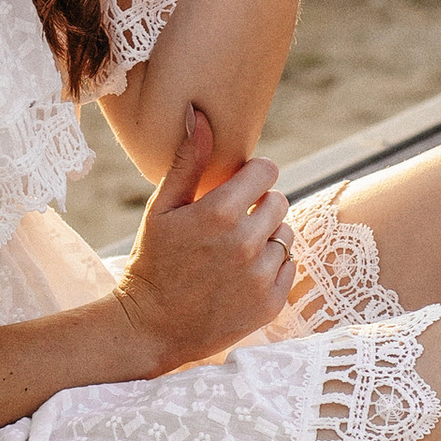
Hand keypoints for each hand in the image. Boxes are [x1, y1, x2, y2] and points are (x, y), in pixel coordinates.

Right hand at [113, 105, 296, 374]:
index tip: (238, 187)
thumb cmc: (152, 261)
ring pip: (285, 234)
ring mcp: (260, 276)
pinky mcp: (270, 303)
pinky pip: (289, 266)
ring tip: (234, 251)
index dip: (252, 176)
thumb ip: (188, 161)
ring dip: (266, 237)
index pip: (266, 171)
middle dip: (258, 206)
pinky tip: (241, 275)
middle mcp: (246, 243)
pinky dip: (271, 267)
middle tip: (230, 224)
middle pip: (279, 201)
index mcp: (219, 213)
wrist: (151, 327)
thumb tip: (199, 113)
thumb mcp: (162, 208)